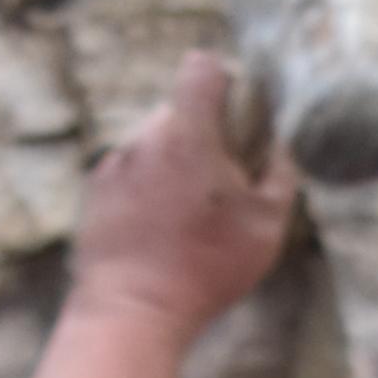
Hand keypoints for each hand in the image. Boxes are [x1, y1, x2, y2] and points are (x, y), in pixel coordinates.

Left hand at [73, 53, 297, 329]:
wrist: (133, 310)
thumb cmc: (206, 267)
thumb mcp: (266, 227)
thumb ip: (279, 175)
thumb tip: (281, 148)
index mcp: (188, 134)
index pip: (202, 68)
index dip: (222, 81)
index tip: (235, 115)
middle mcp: (145, 136)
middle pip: (178, 112)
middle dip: (200, 137)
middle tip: (217, 185)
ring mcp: (114, 162)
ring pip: (152, 144)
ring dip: (171, 166)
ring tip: (184, 216)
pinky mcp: (95, 190)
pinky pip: (128, 173)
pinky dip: (144, 189)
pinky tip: (155, 229)